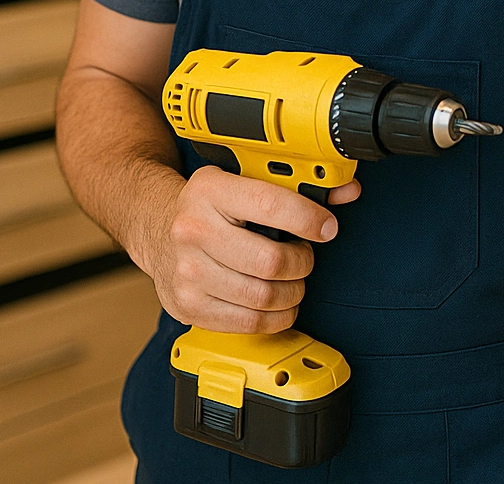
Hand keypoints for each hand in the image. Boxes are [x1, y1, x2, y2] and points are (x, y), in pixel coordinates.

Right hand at [146, 166, 360, 333]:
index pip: (270, 204)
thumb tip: (347, 190)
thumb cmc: (209, 205)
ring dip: (292, 293)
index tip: (326, 227)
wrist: (156, 228)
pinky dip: (275, 318)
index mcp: (209, 189)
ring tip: (293, 280)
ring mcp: (188, 271)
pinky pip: (248, 323)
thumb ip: (295, 184)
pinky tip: (278, 303)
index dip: (308, 219)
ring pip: (263, 296)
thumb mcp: (242, 180)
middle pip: (270, 261)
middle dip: (302, 262)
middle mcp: (193, 229)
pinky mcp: (189, 306)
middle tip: (306, 257)